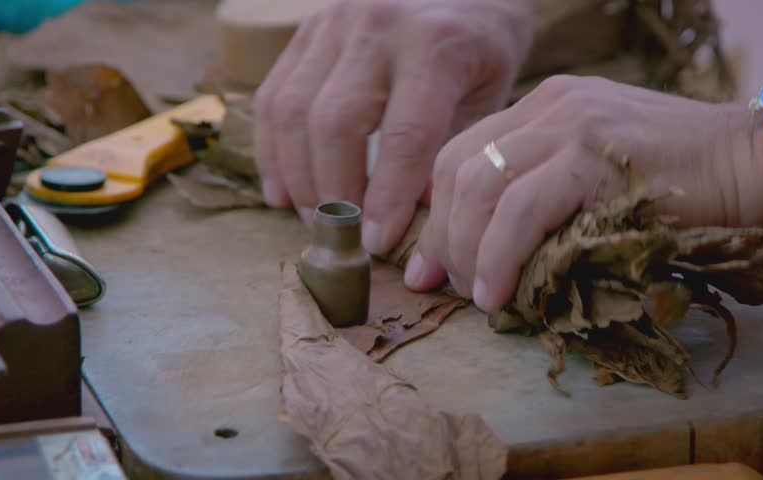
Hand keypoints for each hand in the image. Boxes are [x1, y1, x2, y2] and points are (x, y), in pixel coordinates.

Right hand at [253, 0, 532, 254]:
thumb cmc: (483, 40)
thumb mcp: (491, 90)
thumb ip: (453, 148)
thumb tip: (418, 217)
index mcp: (437, 45)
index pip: (405, 135)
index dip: (387, 197)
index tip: (378, 243)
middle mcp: (378, 27)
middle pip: (334, 124)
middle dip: (334, 192)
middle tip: (343, 235)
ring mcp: (334, 23)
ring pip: (293, 111)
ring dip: (297, 176)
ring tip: (313, 218)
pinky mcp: (307, 29)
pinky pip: (274, 94)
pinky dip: (271, 149)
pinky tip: (282, 187)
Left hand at [404, 75, 762, 311]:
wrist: (758, 162)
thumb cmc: (685, 180)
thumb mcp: (601, 169)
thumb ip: (550, 190)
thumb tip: (497, 250)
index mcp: (546, 104)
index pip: (463, 152)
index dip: (435, 211)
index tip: (426, 262)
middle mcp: (550, 104)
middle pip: (457, 168)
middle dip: (440, 235)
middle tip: (442, 284)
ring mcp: (571, 123)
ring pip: (479, 187)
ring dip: (464, 250)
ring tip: (475, 295)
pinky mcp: (593, 155)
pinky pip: (520, 212)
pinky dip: (498, 257)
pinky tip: (496, 293)